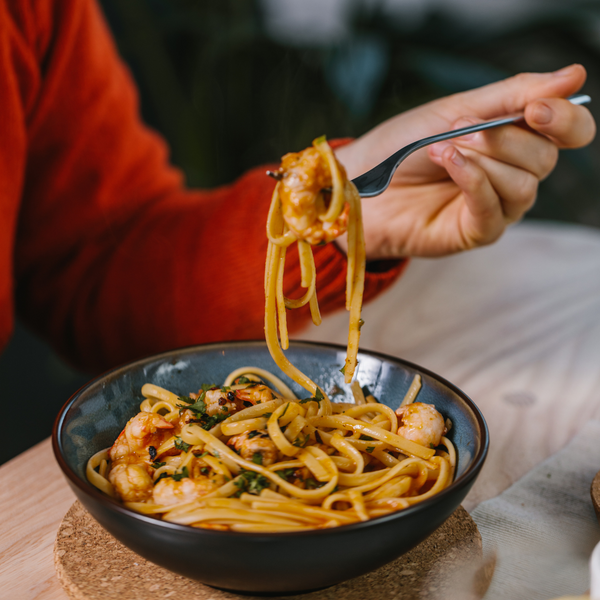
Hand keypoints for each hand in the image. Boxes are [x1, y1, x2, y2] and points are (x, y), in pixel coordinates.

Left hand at [334, 64, 595, 259]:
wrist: (360, 182)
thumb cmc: (401, 147)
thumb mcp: (454, 110)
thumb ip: (511, 95)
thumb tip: (573, 76)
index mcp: (513, 140)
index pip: (567, 131)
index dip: (563, 118)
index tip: (537, 108)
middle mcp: (511, 174)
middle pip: (545, 158)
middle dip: (503, 138)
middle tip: (459, 128)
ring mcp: (495, 206)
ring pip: (525, 185)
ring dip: (484, 159)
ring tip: (441, 147)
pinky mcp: (475, 232)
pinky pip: (494, 209)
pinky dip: (474, 180)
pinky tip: (449, 162)